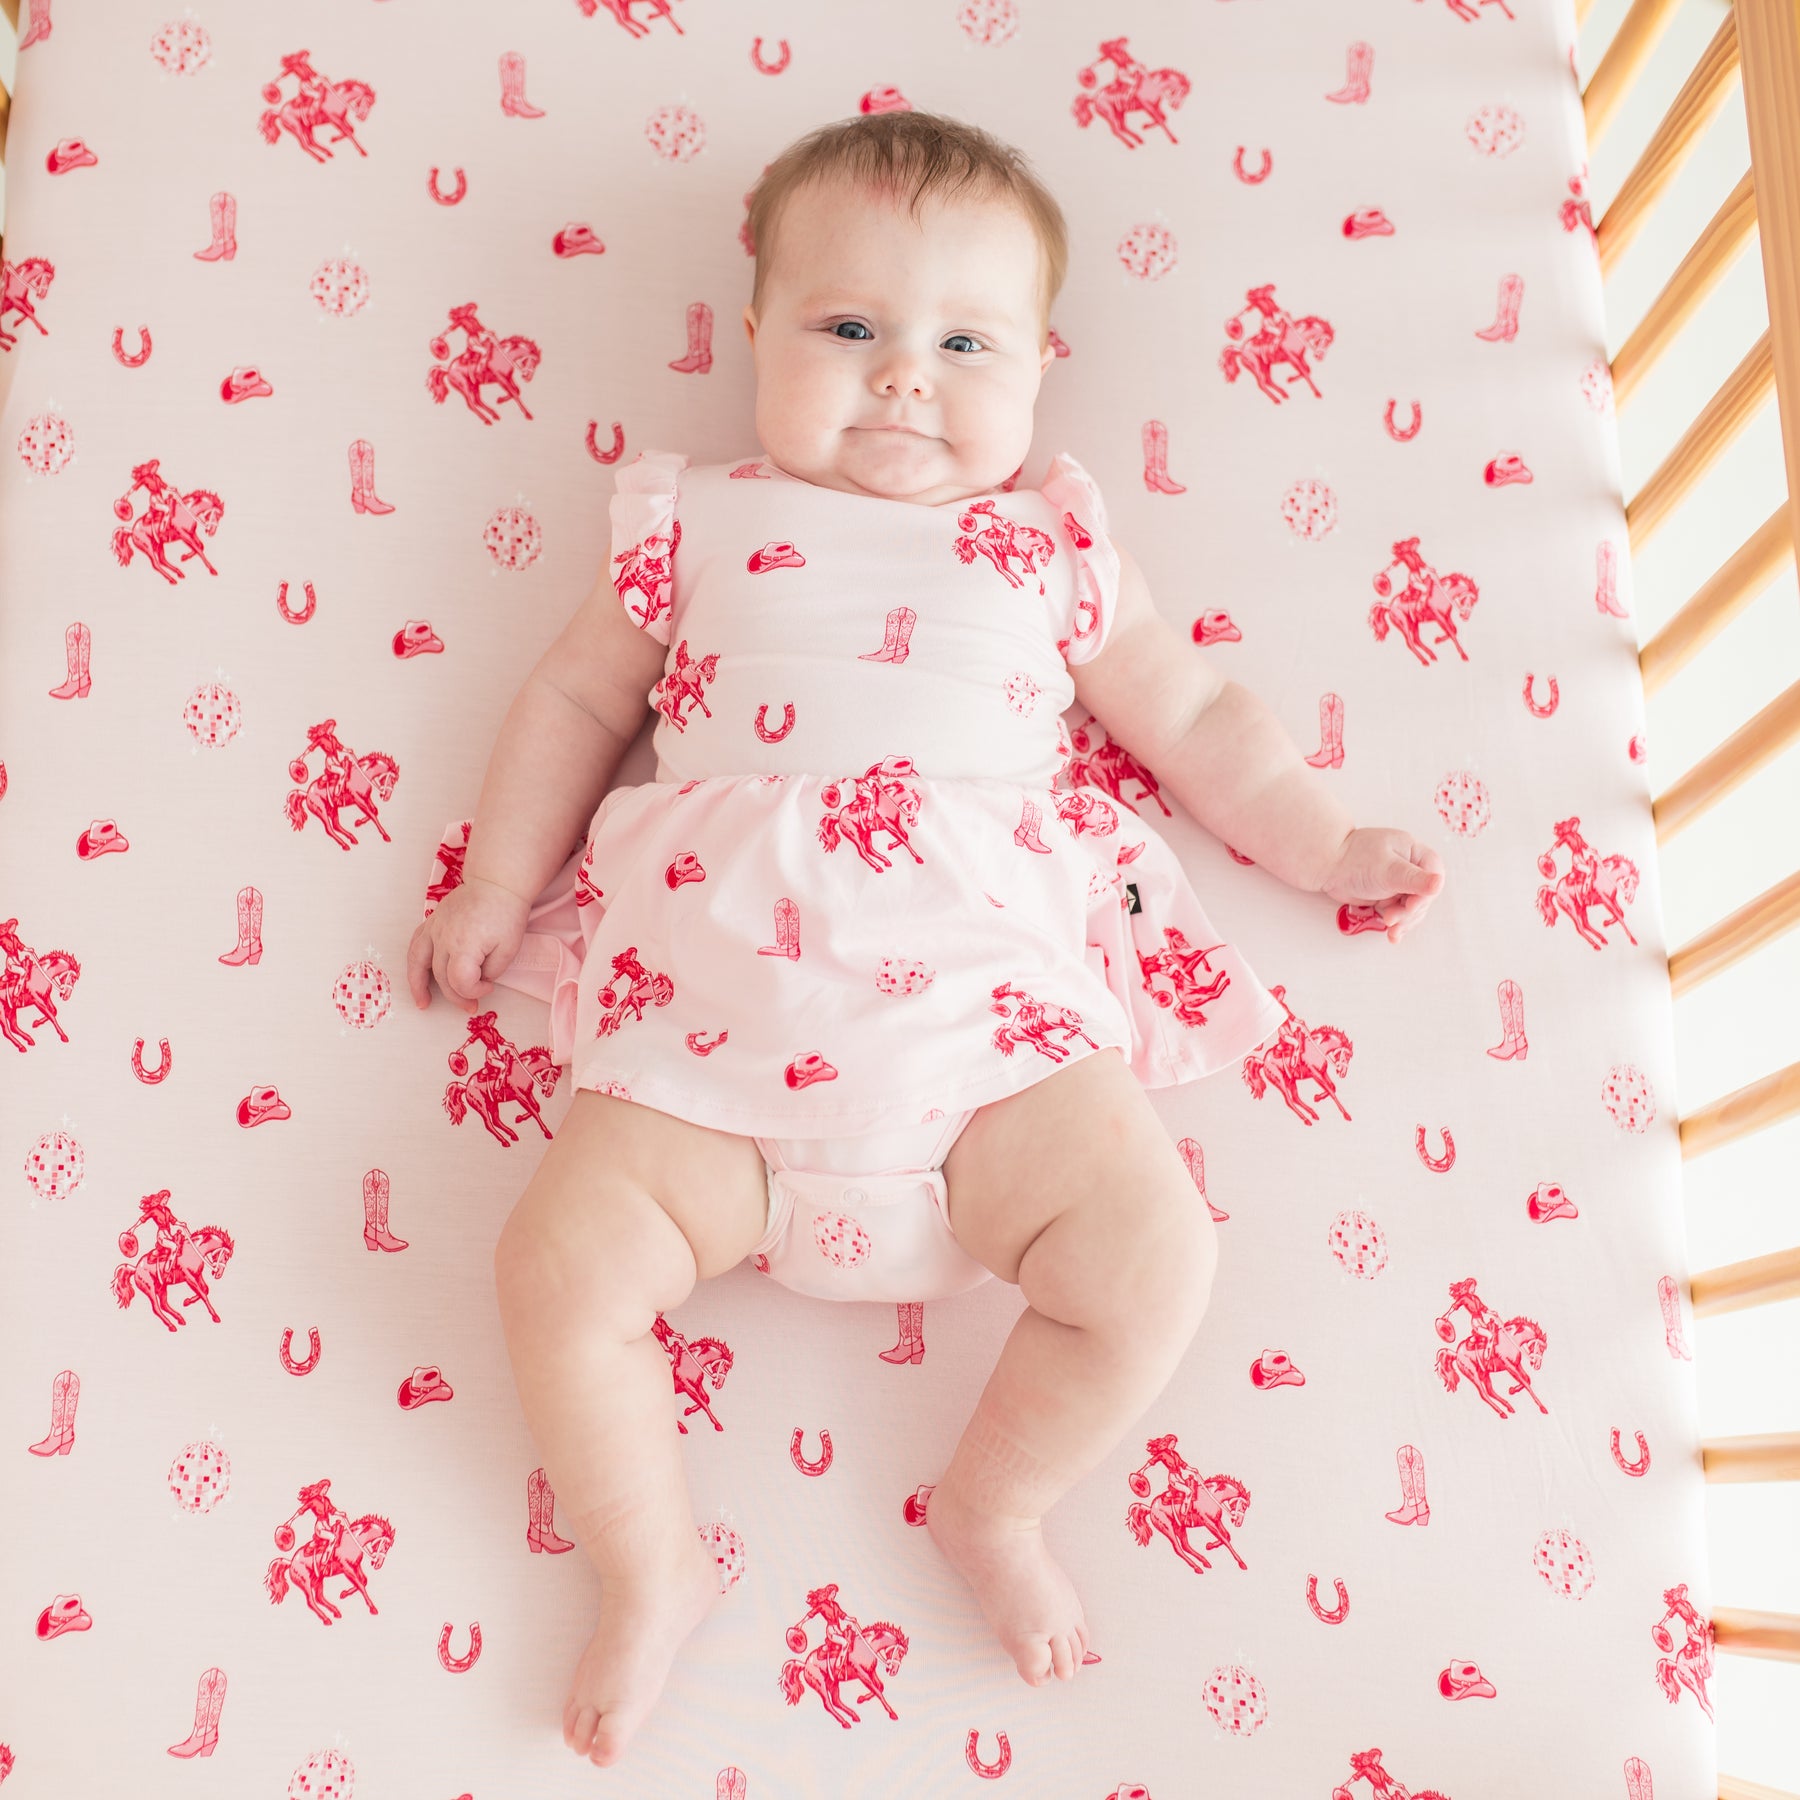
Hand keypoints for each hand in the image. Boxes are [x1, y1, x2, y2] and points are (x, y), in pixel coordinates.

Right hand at [406, 875, 530, 1011]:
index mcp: (464, 945)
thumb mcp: (509, 948)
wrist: (496, 883)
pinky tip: (417, 974)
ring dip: (418, 985)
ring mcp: (434, 928)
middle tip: (471, 1005)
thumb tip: (480, 980)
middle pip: (441, 977)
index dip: (474, 992)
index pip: (459, 982)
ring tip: (423, 1003)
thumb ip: (492, 970)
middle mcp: (443, 938)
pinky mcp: (432, 921)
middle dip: (457, 995)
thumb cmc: (506, 914)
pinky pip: (415, 945)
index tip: (489, 987)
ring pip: (418, 962)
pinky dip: (414, 963)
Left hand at [1318, 827, 1444, 942]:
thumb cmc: (1354, 859)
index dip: (1424, 896)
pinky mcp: (1389, 897)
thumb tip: (1438, 883)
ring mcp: (1400, 884)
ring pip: (1413, 910)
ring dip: (1403, 922)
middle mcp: (1411, 869)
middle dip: (1409, 912)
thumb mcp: (1388, 869)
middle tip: (1392, 919)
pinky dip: (1397, 925)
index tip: (1410, 906)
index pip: (1433, 878)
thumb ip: (1414, 879)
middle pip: (1424, 898)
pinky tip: (1393, 935)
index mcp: (1416, 854)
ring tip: (1391, 929)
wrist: (1328, 866)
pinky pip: (1400, 915)